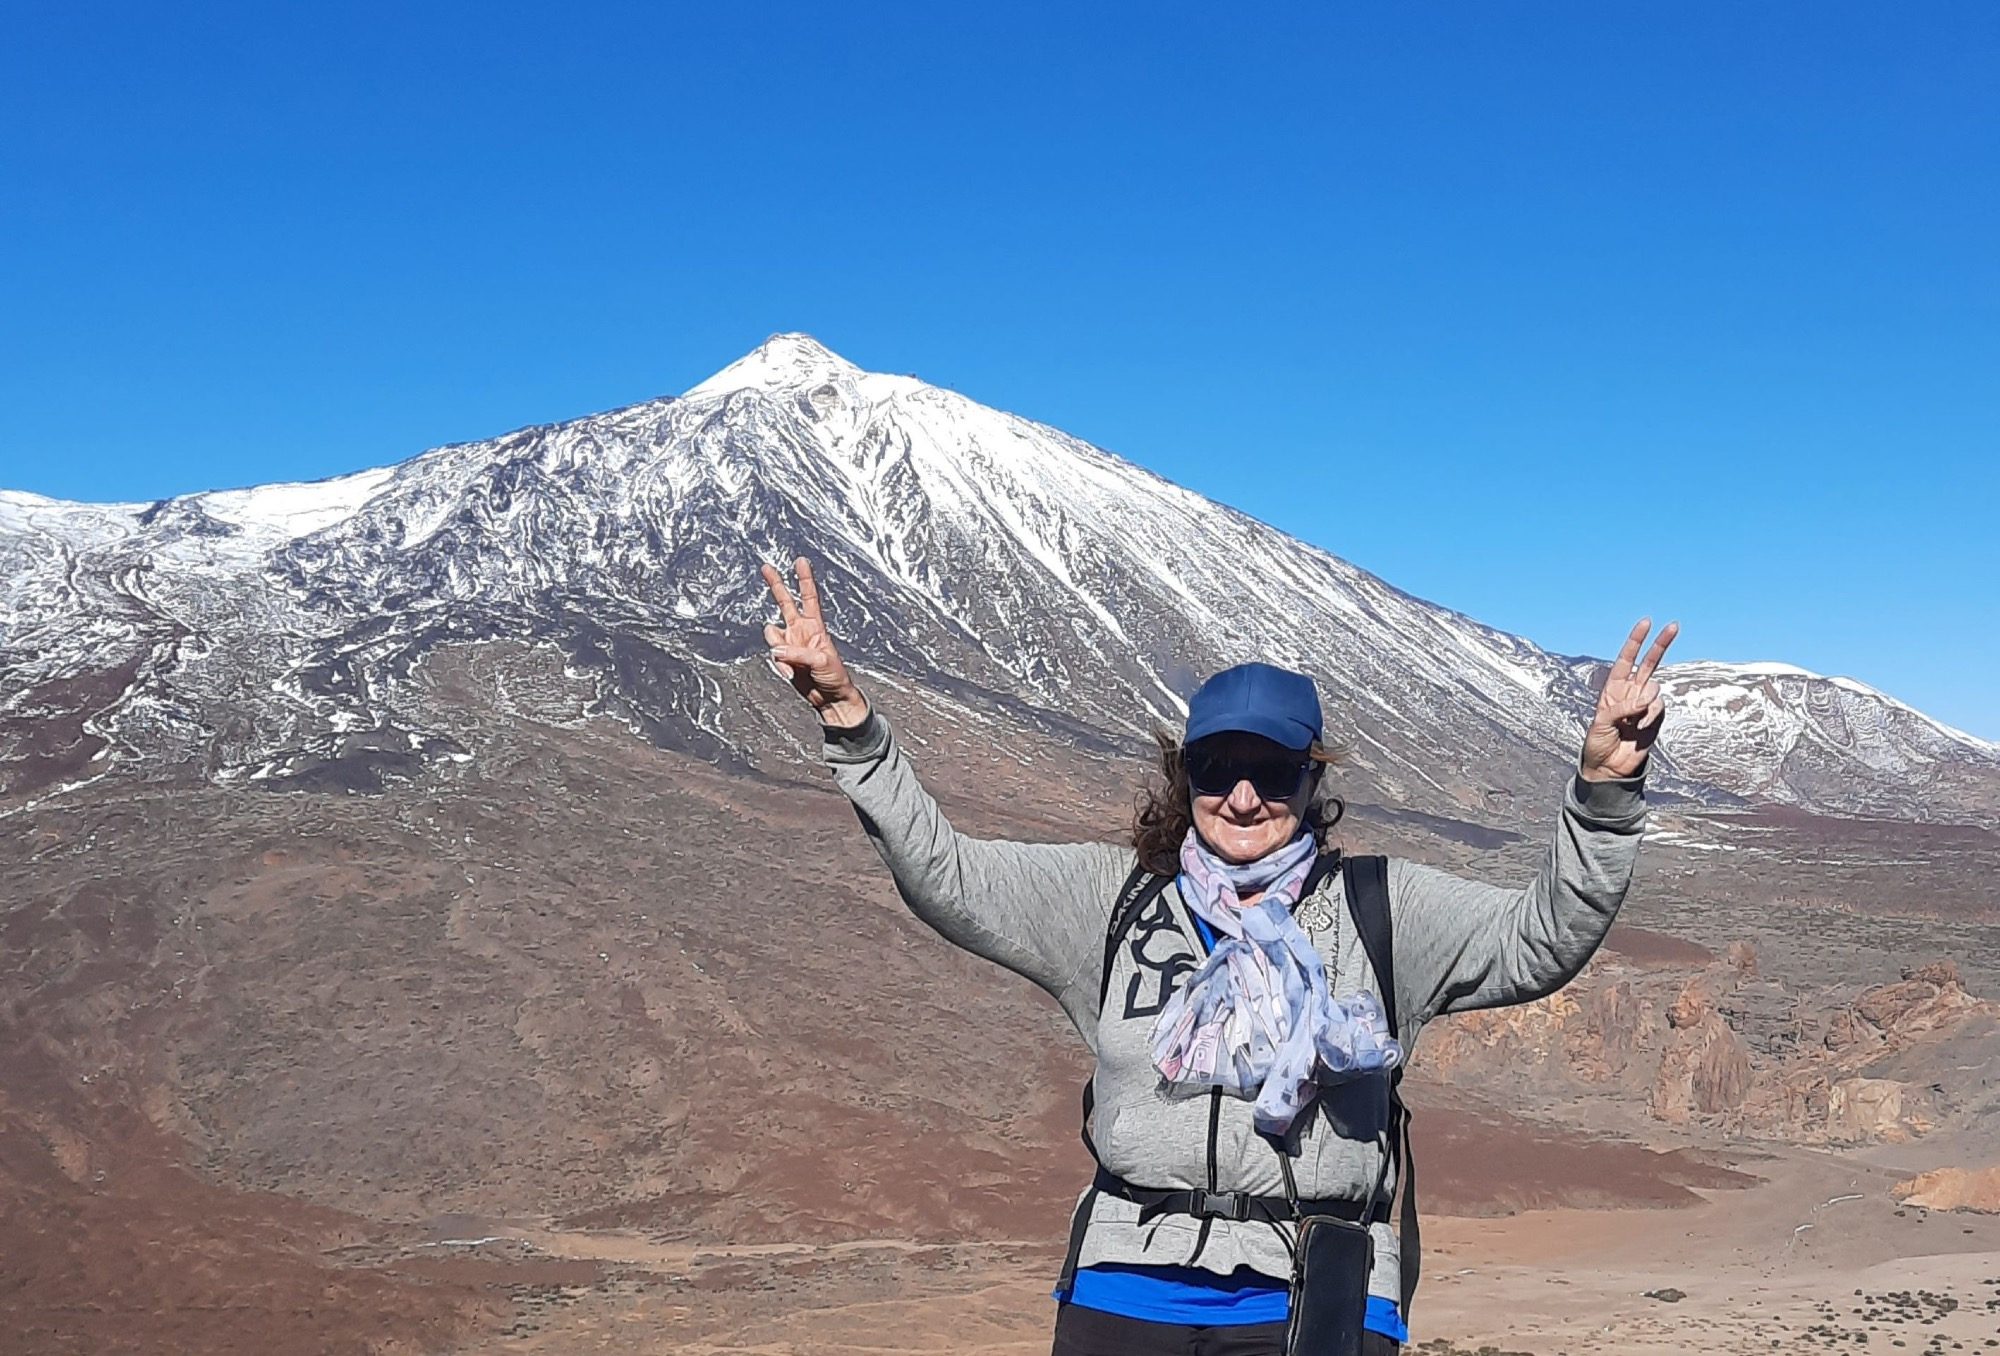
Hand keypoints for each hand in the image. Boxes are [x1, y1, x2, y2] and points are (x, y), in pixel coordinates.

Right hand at [760, 557, 869, 728]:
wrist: (830, 698)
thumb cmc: (835, 677)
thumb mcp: (822, 662)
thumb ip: (798, 653)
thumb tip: (776, 649)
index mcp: (816, 626)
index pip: (808, 597)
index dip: (804, 579)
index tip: (800, 561)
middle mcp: (801, 630)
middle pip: (785, 602)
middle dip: (776, 584)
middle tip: (766, 567)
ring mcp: (791, 643)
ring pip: (772, 634)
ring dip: (779, 648)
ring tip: (793, 665)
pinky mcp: (784, 658)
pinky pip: (773, 656)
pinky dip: (780, 665)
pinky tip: (791, 674)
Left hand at [1580, 618, 1679, 780]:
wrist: (1609, 767)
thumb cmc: (1598, 743)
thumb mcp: (1601, 723)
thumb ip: (1621, 709)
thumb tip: (1644, 701)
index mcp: (1613, 688)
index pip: (1626, 658)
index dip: (1636, 640)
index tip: (1646, 622)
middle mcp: (1631, 692)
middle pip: (1649, 662)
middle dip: (1661, 644)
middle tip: (1674, 625)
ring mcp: (1645, 704)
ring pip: (1655, 688)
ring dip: (1644, 703)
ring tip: (1631, 723)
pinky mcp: (1656, 718)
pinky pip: (1659, 708)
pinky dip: (1650, 718)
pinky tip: (1639, 730)